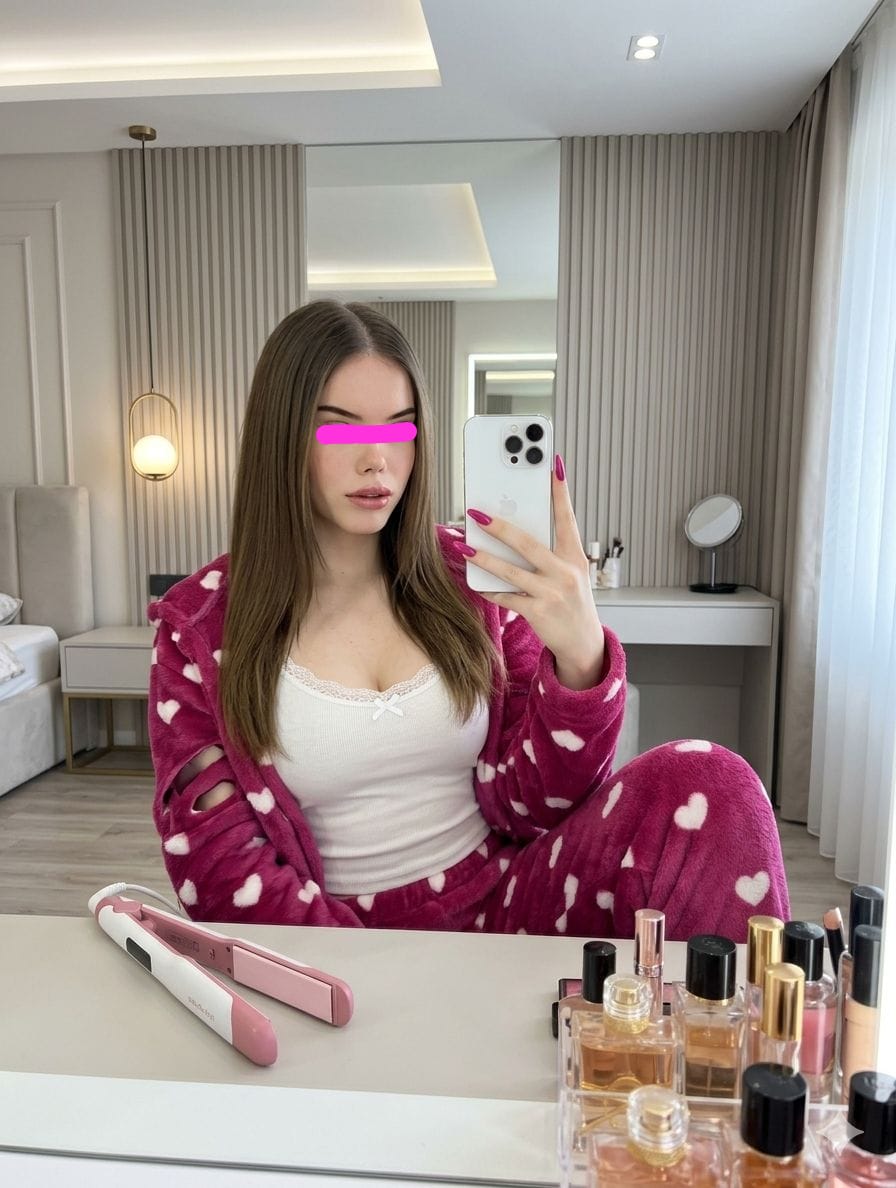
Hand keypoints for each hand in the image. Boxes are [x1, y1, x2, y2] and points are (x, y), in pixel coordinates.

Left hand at [457, 453, 605, 689]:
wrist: (584, 643)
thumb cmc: (572, 602)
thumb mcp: (571, 573)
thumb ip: (549, 554)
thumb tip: (514, 533)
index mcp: (575, 556)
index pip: (567, 518)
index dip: (560, 491)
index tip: (553, 464)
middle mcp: (565, 572)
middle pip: (527, 543)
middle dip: (499, 527)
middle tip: (476, 513)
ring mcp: (551, 593)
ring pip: (510, 570)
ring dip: (483, 558)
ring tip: (464, 547)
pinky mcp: (538, 612)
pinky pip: (506, 597)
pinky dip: (490, 589)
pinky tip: (476, 582)